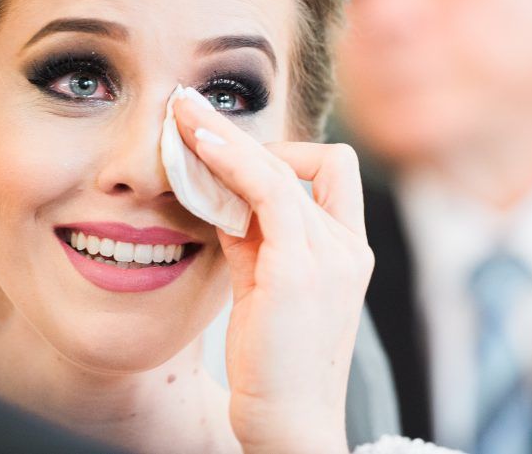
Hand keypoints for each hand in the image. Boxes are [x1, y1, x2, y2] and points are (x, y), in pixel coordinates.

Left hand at [174, 93, 373, 453]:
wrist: (287, 424)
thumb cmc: (272, 362)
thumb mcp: (263, 286)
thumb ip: (252, 238)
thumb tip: (220, 195)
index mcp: (346, 251)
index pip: (330, 173)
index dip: (280, 154)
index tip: (225, 153)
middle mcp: (349, 247)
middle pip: (308, 160)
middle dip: (246, 132)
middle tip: (190, 109)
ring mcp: (330, 256)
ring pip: (282, 167)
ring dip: (229, 137)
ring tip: (182, 117)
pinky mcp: (300, 269)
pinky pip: (269, 191)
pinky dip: (233, 162)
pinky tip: (199, 148)